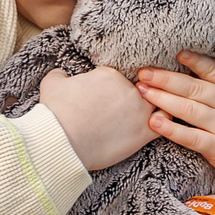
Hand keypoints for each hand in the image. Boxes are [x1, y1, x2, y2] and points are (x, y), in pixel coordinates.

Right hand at [39, 67, 160, 171]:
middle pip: (138, 89)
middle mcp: (129, 89)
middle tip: (120, 110)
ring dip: (150, 108)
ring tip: (140, 118)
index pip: (117, 77)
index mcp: (110, 74)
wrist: (63, 141)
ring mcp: (139, 110)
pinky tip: (156, 128)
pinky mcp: (144, 132)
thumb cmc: (56, 113)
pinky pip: (162, 124)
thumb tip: (61, 74)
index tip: (103, 98)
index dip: (110, 89)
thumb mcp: (52, 84)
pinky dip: (161, 124)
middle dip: (130, 97)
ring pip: (155, 103)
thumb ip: (60, 75)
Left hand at [135, 52, 214, 188]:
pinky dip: (171, 129)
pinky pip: (191, 137)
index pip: (214, 69)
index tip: (174, 52)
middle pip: (195, 88)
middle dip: (166, 79)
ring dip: (162, 99)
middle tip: (143, 72)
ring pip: (189, 110)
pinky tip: (154, 121)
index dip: (194, 60)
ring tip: (141, 91)